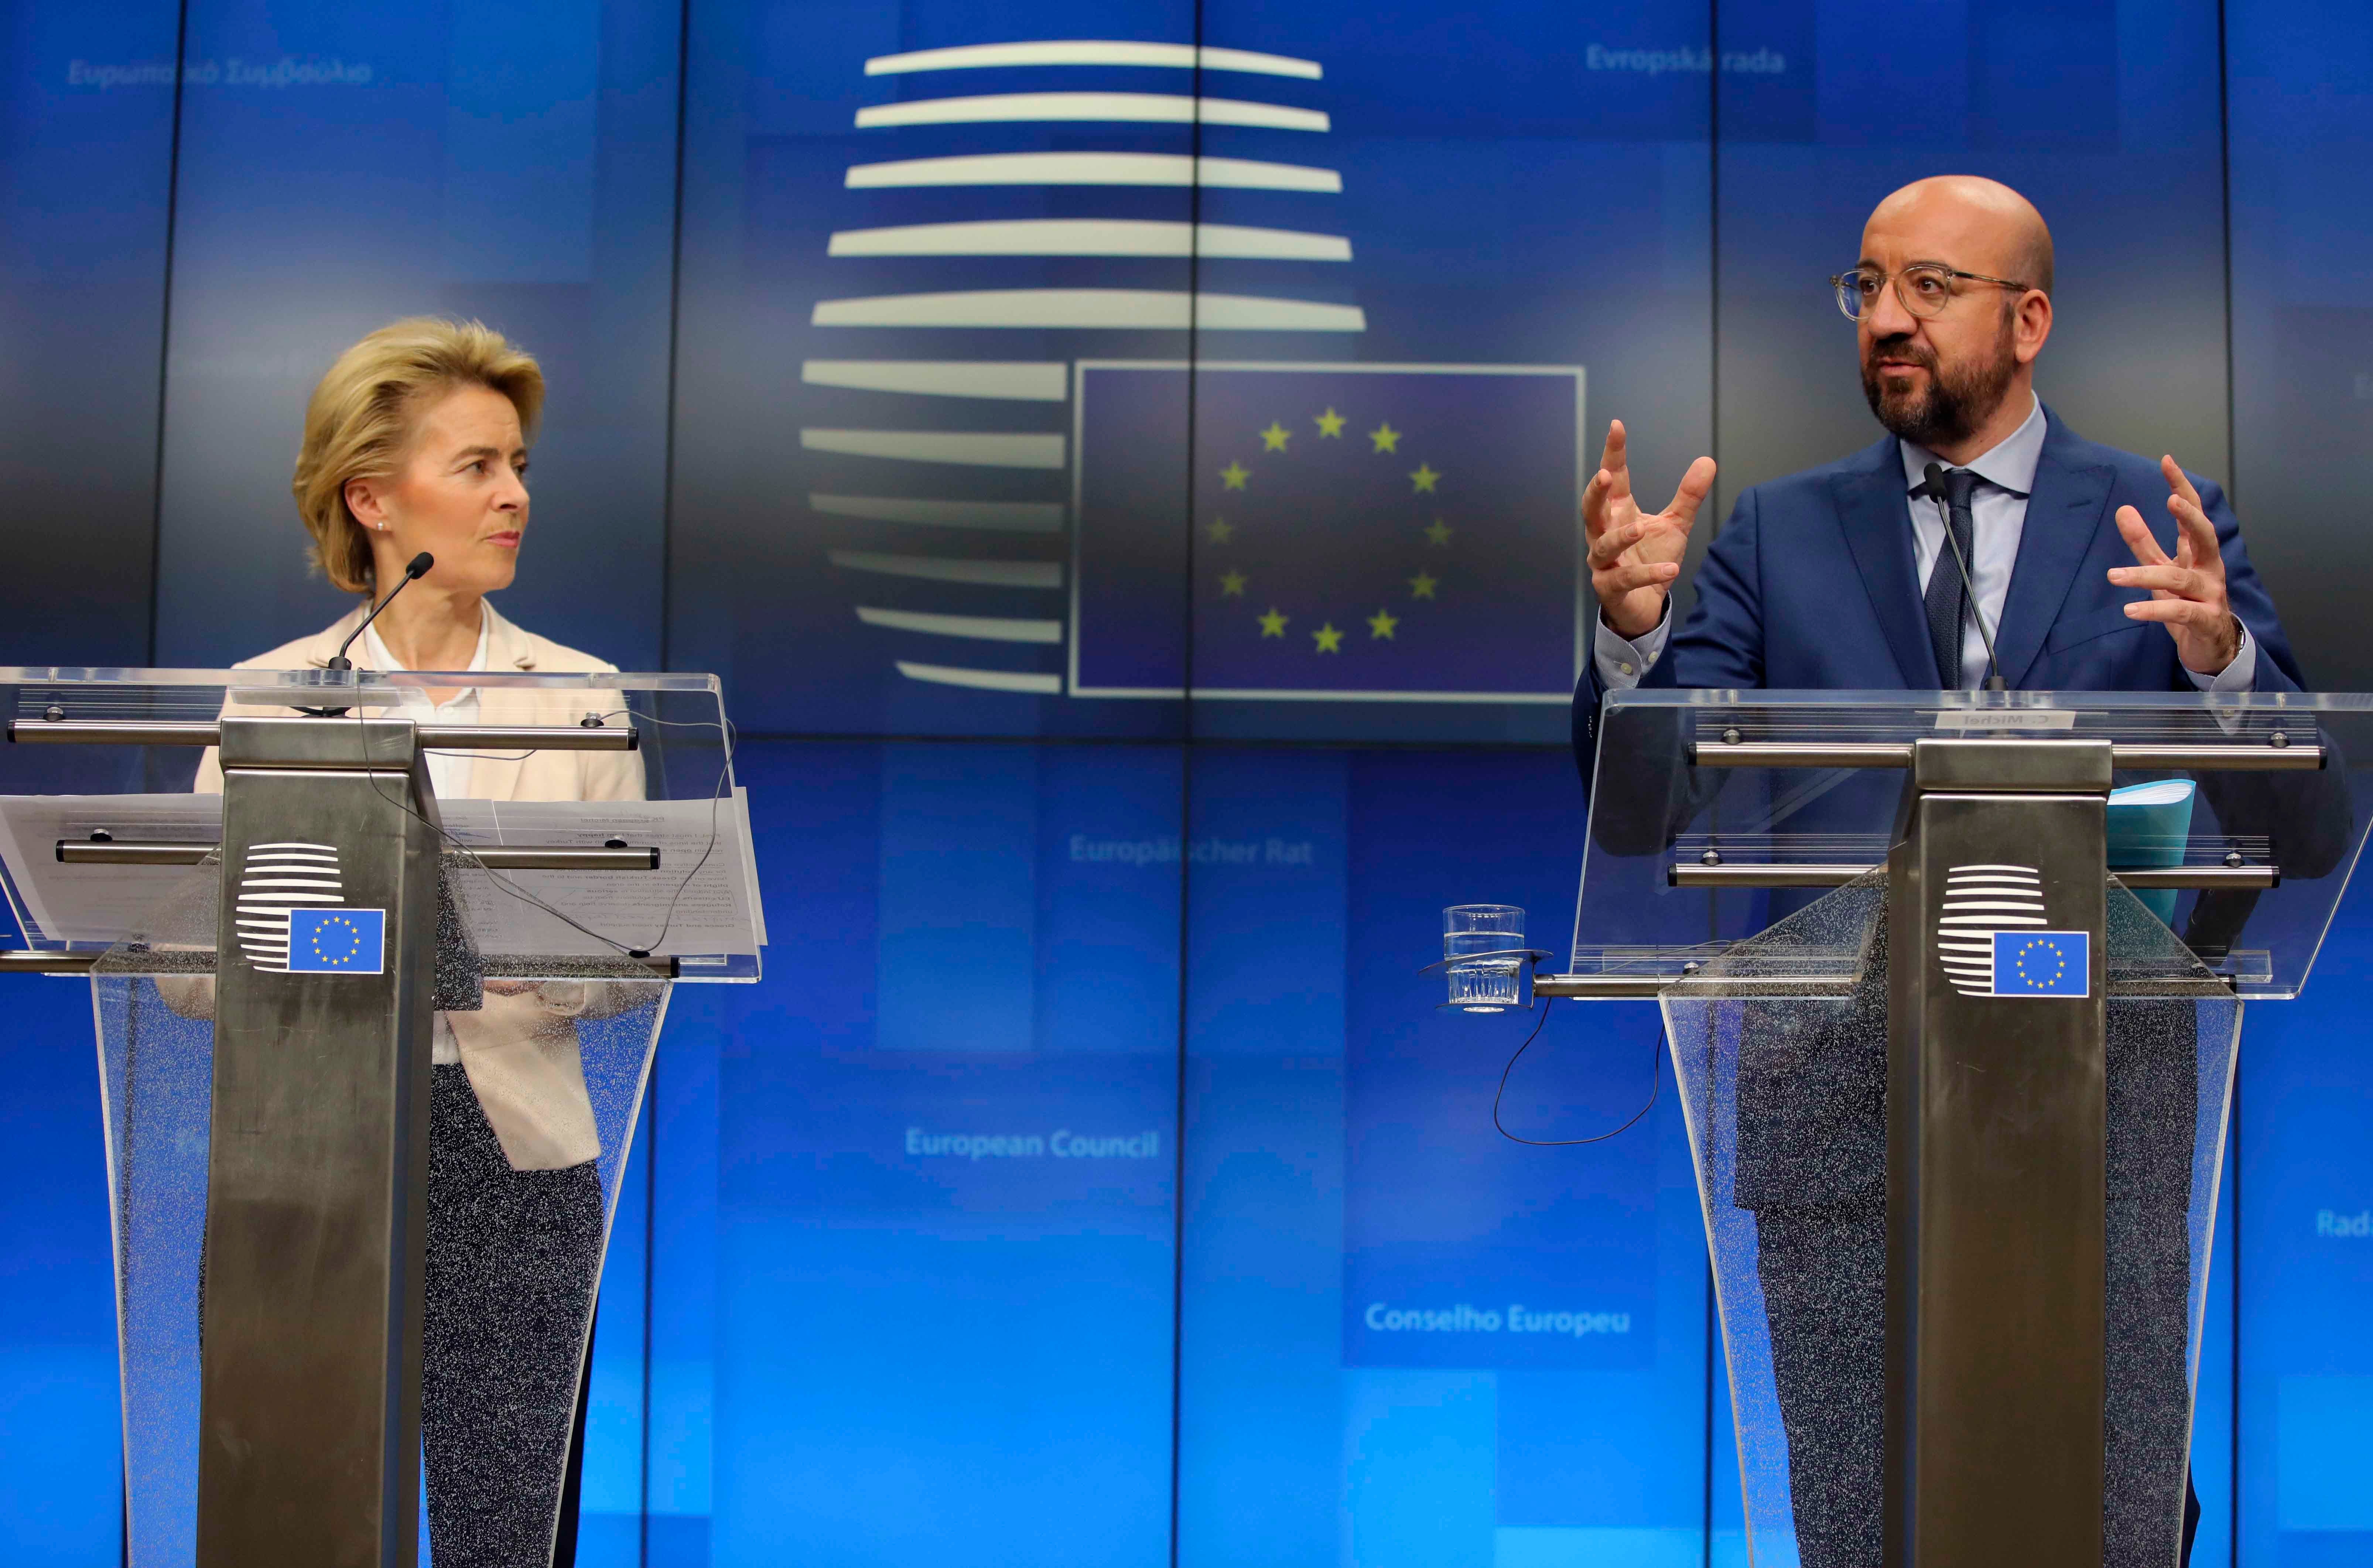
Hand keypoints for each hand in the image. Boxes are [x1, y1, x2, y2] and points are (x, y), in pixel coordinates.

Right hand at [1583, 419, 1715, 639]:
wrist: (1644, 605)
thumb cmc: (1651, 558)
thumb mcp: (1674, 524)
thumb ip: (1688, 495)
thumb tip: (1708, 460)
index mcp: (1617, 513)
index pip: (1613, 479)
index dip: (1613, 453)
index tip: (1617, 426)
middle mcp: (1603, 534)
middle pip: (1591, 510)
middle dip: (1596, 493)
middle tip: (1606, 475)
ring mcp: (1603, 563)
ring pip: (1603, 546)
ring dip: (1619, 537)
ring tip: (1638, 529)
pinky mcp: (1610, 588)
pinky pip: (1626, 579)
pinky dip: (1647, 574)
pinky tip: (1670, 569)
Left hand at [2109, 456, 2240, 674]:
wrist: (2212, 649)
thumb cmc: (2187, 604)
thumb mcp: (2161, 571)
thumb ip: (2144, 543)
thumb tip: (2124, 509)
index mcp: (2199, 553)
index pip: (2193, 514)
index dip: (2182, 487)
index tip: (2168, 461)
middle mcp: (2209, 568)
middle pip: (2205, 536)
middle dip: (2192, 517)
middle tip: (2173, 500)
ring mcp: (2210, 594)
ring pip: (2180, 578)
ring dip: (2145, 574)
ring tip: (2113, 575)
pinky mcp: (2205, 620)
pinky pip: (2180, 611)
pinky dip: (2154, 609)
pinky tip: (2130, 609)